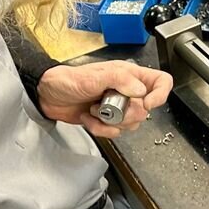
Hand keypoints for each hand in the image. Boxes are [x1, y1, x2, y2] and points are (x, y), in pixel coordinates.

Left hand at [36, 61, 172, 138]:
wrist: (47, 95)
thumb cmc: (67, 79)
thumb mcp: (93, 76)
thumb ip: (119, 79)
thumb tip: (139, 89)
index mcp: (129, 76)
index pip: (160, 82)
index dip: (160, 94)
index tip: (146, 103)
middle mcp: (126, 91)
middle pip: (145, 110)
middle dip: (126, 114)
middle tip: (108, 107)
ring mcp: (117, 107)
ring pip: (131, 124)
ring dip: (110, 122)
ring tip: (95, 110)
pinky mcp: (107, 120)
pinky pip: (115, 132)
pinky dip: (101, 129)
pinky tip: (89, 118)